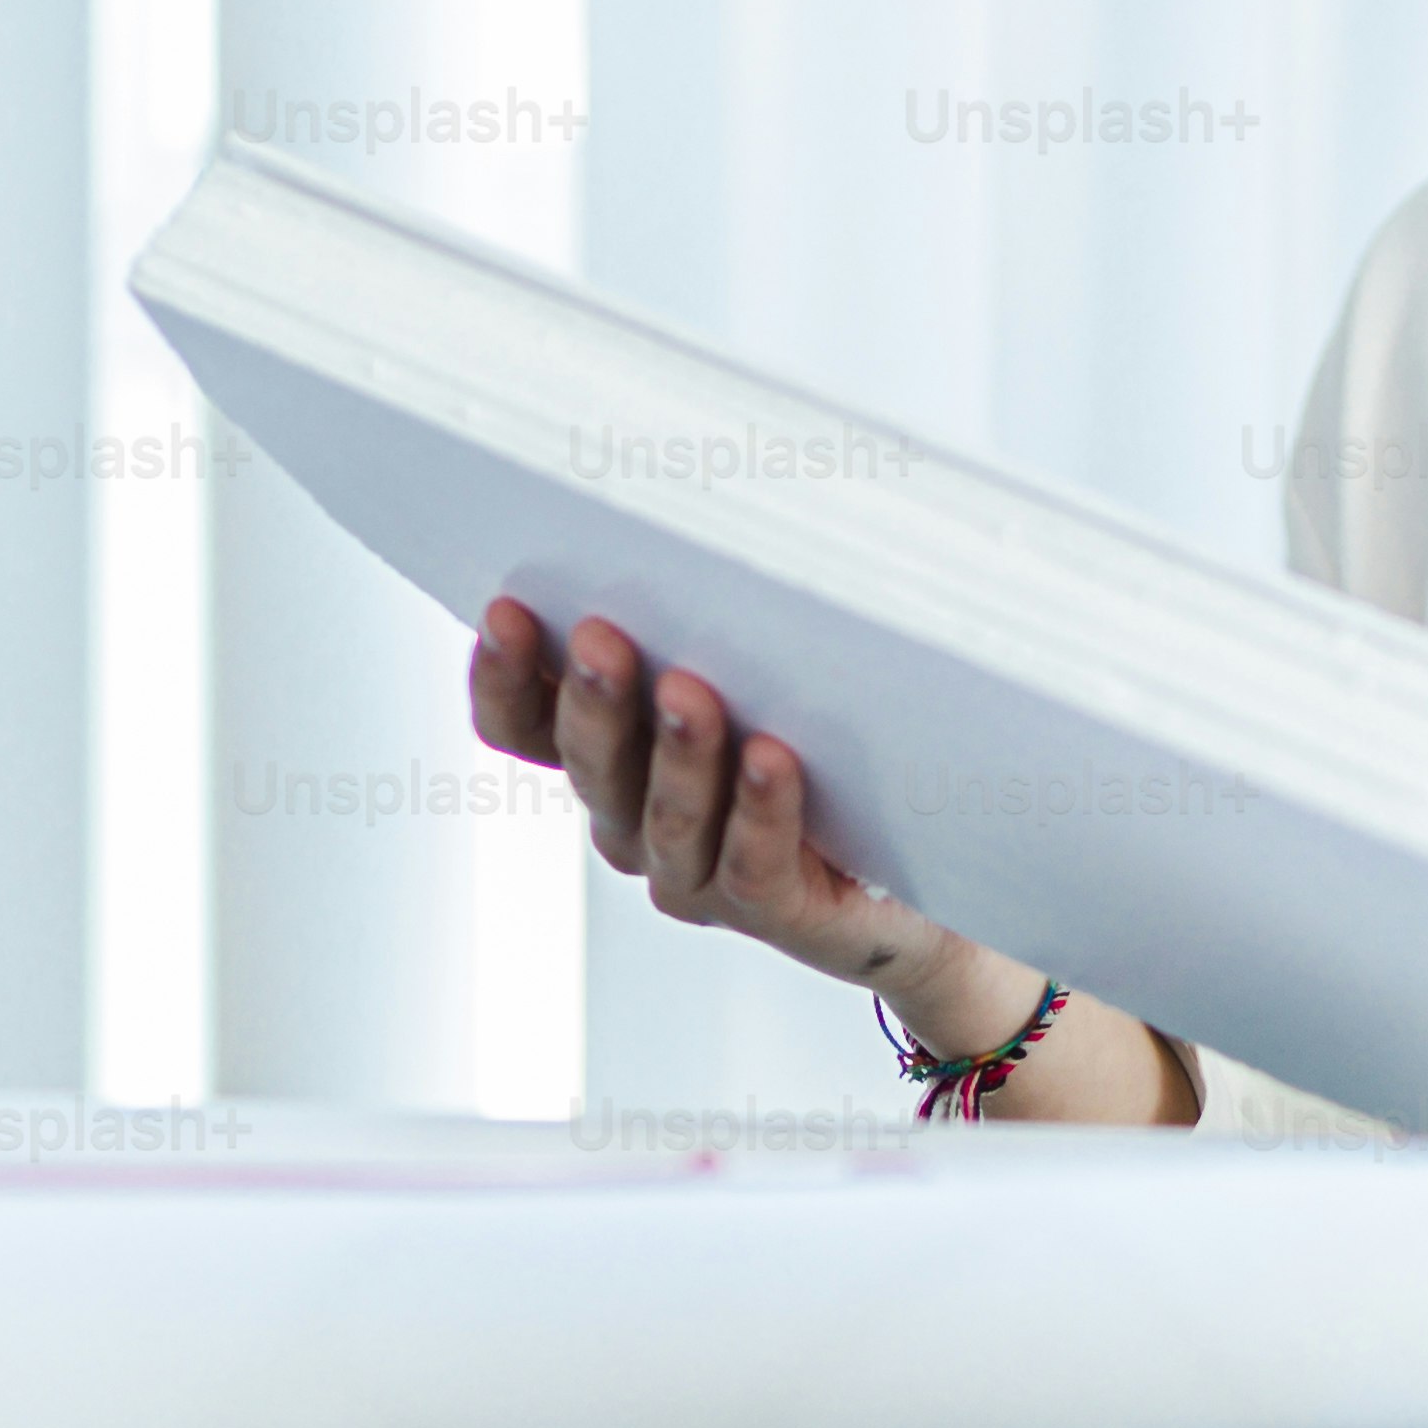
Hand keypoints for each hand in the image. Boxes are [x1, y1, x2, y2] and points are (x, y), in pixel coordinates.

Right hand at [465, 596, 1012, 1042]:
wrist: (924, 863)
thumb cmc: (824, 744)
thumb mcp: (753, 667)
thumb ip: (705, 621)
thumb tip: (693, 519)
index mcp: (612, 757)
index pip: (524, 726)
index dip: (503, 678)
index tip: (507, 610)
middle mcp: (636, 820)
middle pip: (590, 765)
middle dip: (592, 699)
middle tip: (600, 638)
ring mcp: (697, 872)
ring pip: (667, 818)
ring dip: (676, 753)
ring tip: (689, 691)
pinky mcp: (772, 908)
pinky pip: (752, 864)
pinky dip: (759, 811)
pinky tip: (771, 759)